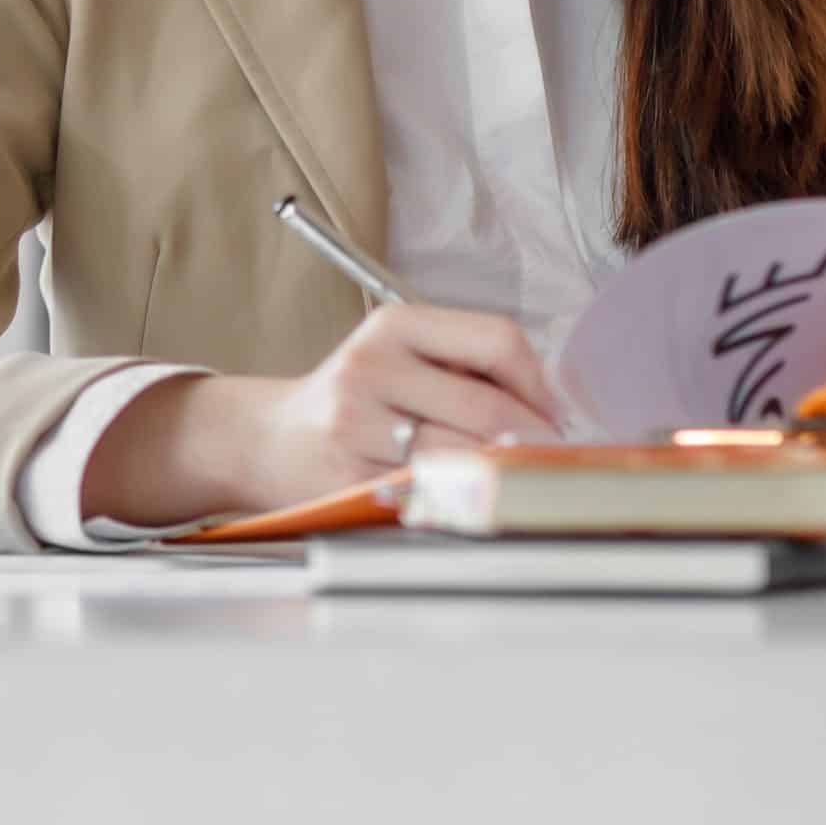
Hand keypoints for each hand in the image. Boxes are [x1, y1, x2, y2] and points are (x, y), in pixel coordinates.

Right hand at [80, 305, 562, 526]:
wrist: (270, 439)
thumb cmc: (354, 399)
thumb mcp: (399, 356)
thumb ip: (466, 367)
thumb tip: (554, 408)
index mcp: (395, 325)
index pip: (496, 339)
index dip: (540, 383)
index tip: (555, 413)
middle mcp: (373, 366)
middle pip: (488, 406)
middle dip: (535, 440)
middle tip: (555, 459)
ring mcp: (358, 424)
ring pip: (465, 454)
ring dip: (508, 473)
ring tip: (520, 479)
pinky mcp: (351, 475)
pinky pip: (434, 492)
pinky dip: (467, 499)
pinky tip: (473, 498)